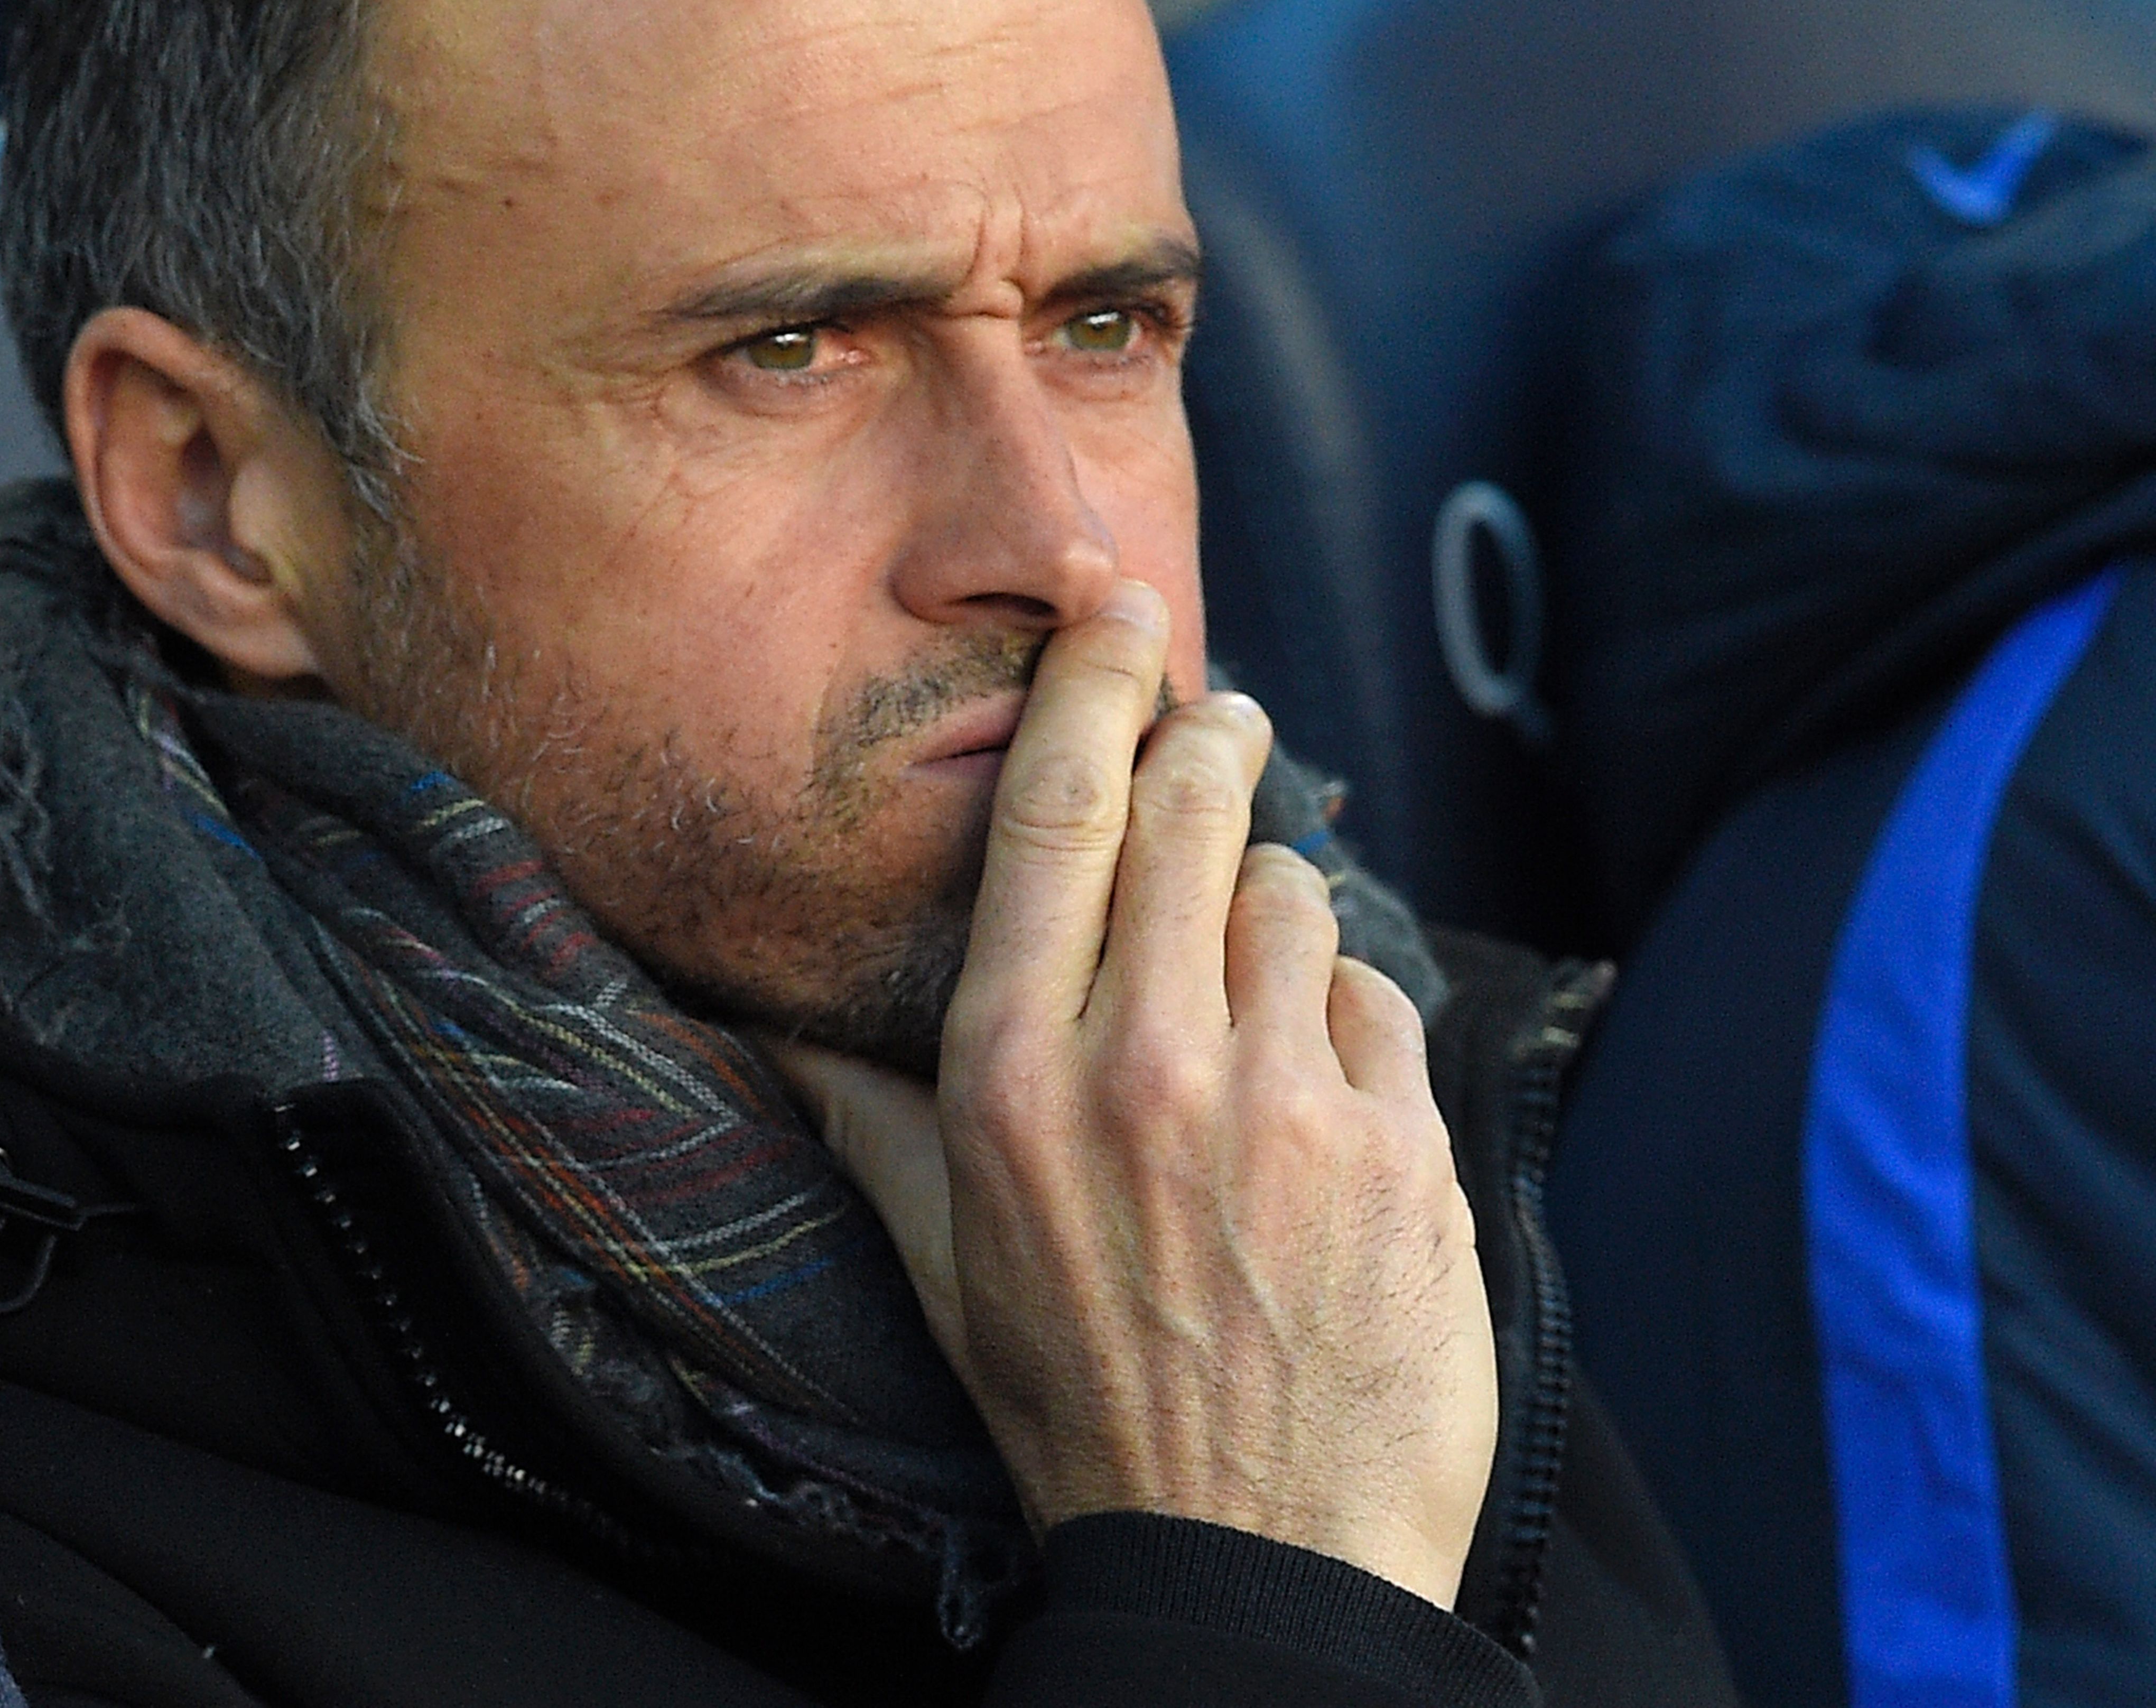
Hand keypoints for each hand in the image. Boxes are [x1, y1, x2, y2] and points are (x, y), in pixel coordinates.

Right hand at [769, 580, 1494, 1608]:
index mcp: (1013, 1082)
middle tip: (1216, 714)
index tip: (1115, 604)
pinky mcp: (1399, 1147)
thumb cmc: (1081, 1408)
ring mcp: (1284, 1104)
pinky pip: (1377, 1004)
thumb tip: (764, 1028)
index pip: (1051, 819)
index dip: (1088, 686)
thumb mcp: (945, 1265)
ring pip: (1295, 898)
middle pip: (1190, 810)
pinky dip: (1349, 1023)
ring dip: (1275, 910)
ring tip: (1251, 987)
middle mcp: (1143, 1068)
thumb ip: (865, 1120)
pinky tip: (1320, 1098)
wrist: (1253, 1560)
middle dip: (1206, 736)